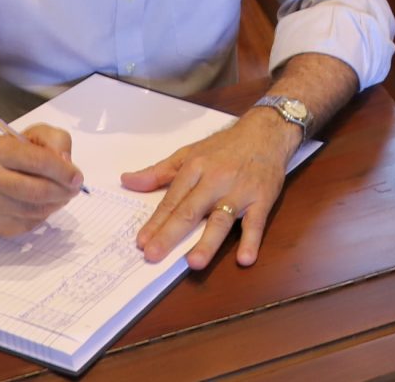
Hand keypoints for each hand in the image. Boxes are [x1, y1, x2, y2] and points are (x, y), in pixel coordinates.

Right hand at [0, 124, 81, 238]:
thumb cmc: (14, 155)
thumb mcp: (35, 136)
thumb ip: (55, 140)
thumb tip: (66, 163)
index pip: (38, 161)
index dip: (63, 171)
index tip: (78, 177)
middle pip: (37, 191)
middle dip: (63, 191)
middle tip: (74, 189)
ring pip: (36, 211)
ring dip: (56, 203)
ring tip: (61, 194)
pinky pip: (29, 223)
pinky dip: (43, 215)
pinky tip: (43, 204)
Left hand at [124, 110, 299, 269]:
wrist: (266, 132)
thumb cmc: (225, 146)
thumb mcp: (189, 153)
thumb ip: (159, 171)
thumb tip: (127, 180)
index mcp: (196, 167)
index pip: (172, 199)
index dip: (156, 222)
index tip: (142, 242)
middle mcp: (216, 179)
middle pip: (191, 210)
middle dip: (171, 234)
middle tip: (153, 255)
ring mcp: (240, 190)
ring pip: (221, 218)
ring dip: (208, 241)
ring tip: (194, 262)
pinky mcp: (262, 199)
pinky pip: (256, 222)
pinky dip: (252, 240)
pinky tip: (245, 259)